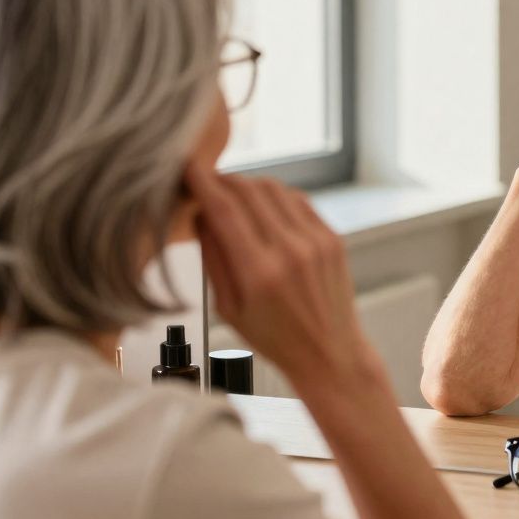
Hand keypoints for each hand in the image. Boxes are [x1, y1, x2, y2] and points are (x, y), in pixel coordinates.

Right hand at [186, 165, 367, 383]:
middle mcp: (290, 251)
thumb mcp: (228, 308)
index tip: (187, 166)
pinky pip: (298, 200)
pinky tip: (263, 207)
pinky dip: (275, 196)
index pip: (224, 210)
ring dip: (248, 185)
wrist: (329, 352)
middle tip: (206, 182)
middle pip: (249, 191)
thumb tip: (200, 213)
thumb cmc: (273, 337)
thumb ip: (213, 258)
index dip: (202, 182)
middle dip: (223, 180)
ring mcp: (316, 241)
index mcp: (259, 273)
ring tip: (233, 196)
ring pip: (274, 189)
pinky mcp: (332, 237)